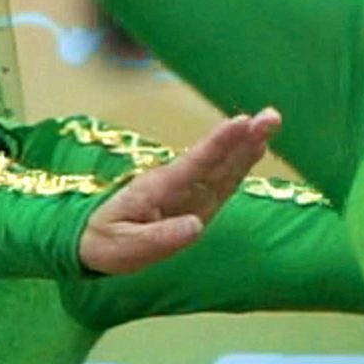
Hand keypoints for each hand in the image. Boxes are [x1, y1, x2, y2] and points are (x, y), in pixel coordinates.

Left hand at [70, 108, 289, 276]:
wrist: (91, 242)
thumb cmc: (105, 243)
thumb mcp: (125, 247)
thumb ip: (159, 238)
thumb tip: (197, 226)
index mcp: (160, 189)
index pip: (195, 163)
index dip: (220, 143)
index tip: (242, 122)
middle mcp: (178, 184)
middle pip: (216, 158)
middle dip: (244, 137)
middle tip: (271, 116)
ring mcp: (187, 192)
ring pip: (222, 166)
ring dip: (247, 145)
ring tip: (270, 125)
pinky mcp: (195, 202)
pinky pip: (221, 181)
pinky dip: (240, 164)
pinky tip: (256, 150)